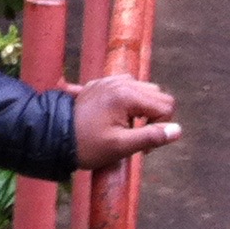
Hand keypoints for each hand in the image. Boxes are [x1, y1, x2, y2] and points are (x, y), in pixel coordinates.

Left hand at [67, 72, 182, 170]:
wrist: (52, 136)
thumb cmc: (87, 145)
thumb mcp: (122, 146)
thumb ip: (151, 137)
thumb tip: (178, 130)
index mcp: (126, 96)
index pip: (166, 106)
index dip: (161, 127)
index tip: (143, 144)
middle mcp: (119, 83)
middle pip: (157, 95)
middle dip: (154, 116)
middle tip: (136, 136)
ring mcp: (108, 82)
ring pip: (143, 89)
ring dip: (143, 108)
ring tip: (127, 127)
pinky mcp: (99, 85)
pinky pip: (126, 87)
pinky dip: (129, 101)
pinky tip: (117, 117)